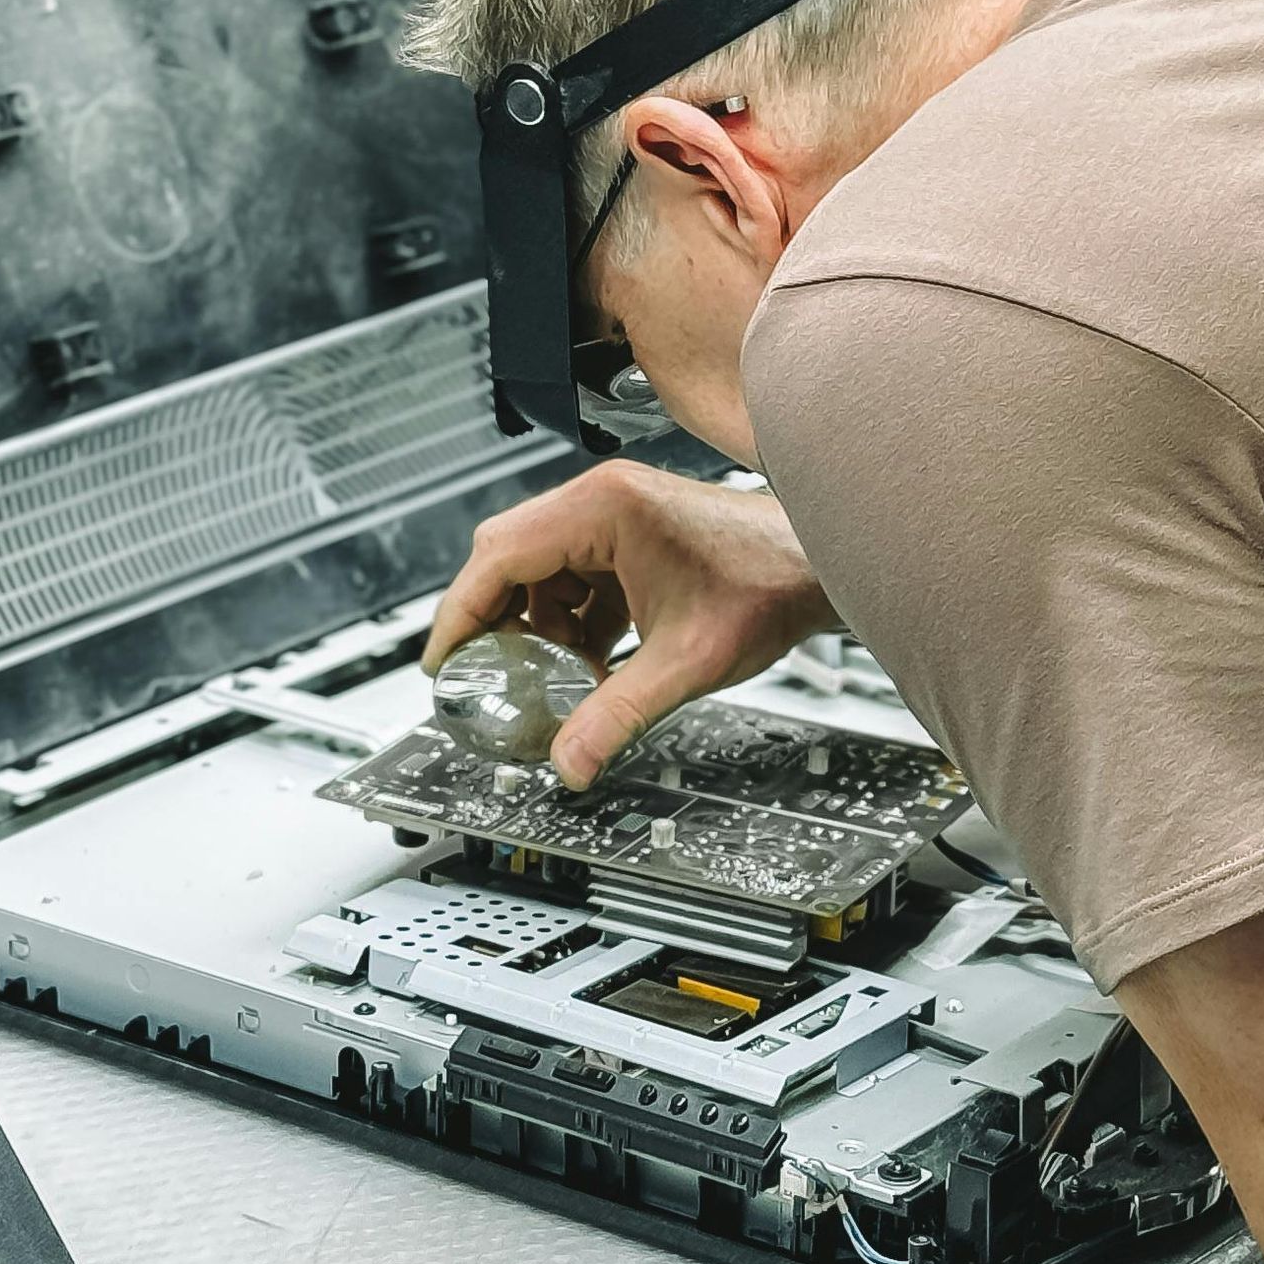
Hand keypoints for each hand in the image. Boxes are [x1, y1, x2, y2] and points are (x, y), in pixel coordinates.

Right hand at [423, 463, 834, 784]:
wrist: (819, 562)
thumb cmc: (769, 584)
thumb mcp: (683, 664)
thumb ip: (617, 716)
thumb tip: (570, 762)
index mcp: (603, 509)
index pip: (496, 556)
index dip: (459, 615)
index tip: (444, 662)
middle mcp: (600, 501)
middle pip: (506, 559)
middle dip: (494, 623)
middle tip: (485, 677)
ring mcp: (614, 516)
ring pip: (538, 571)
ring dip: (537, 625)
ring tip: (551, 677)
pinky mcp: (630, 537)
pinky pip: (573, 578)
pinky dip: (570, 622)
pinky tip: (590, 663)